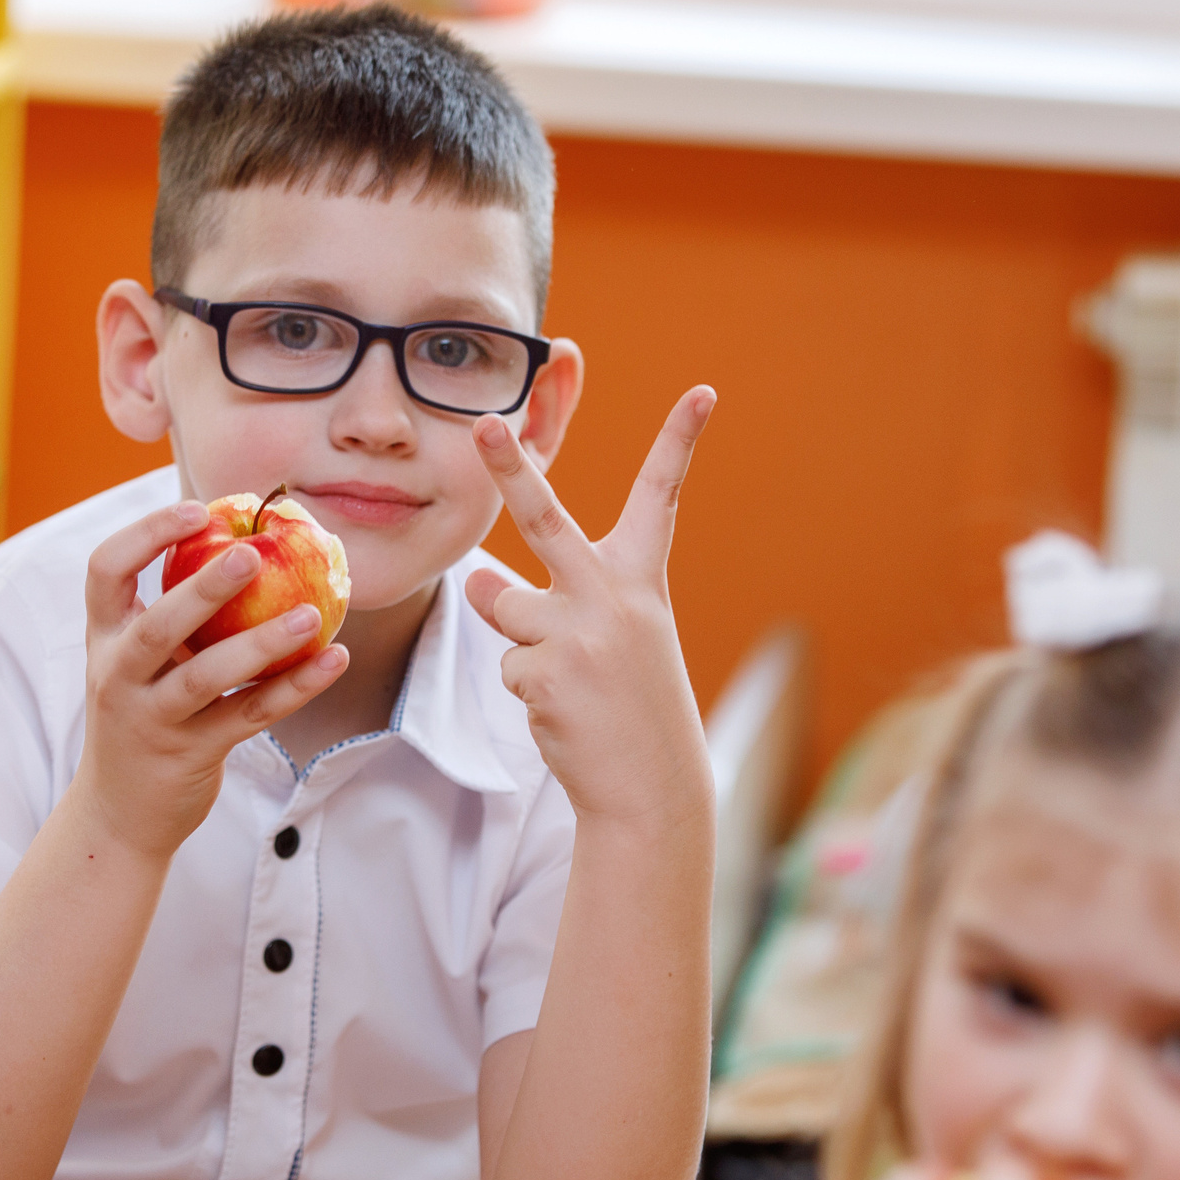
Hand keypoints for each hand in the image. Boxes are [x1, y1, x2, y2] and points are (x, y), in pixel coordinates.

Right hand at [72, 499, 347, 858]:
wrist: (119, 815)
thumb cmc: (143, 715)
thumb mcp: (138, 662)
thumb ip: (173, 614)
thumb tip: (243, 539)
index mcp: (105, 638)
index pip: (105, 571)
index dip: (146, 535)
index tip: (196, 511)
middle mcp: (119, 676)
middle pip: (156, 625)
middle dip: (202, 588)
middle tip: (251, 554)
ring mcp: (153, 719)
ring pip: (205, 677)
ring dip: (260, 644)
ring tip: (311, 614)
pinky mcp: (192, 754)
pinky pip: (249, 714)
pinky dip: (294, 688)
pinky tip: (333, 660)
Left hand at [463, 386, 716, 826]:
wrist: (650, 787)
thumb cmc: (632, 705)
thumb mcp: (618, 636)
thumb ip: (556, 597)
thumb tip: (478, 580)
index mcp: (641, 580)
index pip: (662, 498)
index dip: (680, 442)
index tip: (702, 392)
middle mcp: (611, 596)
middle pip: (545, 519)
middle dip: (511, 468)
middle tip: (486, 424)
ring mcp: (577, 634)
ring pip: (500, 604)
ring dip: (516, 634)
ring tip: (567, 676)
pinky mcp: (544, 674)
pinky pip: (505, 660)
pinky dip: (525, 685)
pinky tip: (564, 708)